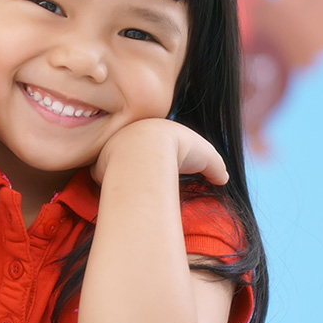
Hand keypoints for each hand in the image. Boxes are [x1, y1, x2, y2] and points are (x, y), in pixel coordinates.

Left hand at [91, 118, 228, 185]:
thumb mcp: (206, 156)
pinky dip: (112, 185)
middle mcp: (129, 135)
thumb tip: (223, 179)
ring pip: (115, 163)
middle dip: (138, 165)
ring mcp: (112, 149)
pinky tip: (120, 194)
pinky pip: (104, 176)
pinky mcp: (99, 165)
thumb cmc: (181, 150)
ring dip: (122, 175)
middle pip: (132, 152)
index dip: (162, 155)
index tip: (167, 168)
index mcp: (153, 128)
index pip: (156, 142)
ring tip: (133, 190)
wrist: (148, 151)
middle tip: (147, 181)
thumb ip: (215, 166)